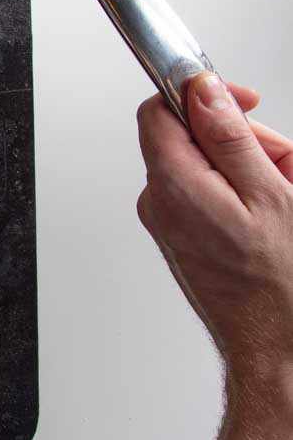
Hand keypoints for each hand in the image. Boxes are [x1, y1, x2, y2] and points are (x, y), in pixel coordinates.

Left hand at [137, 74, 292, 386]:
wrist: (278, 350)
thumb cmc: (280, 287)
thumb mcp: (269, 195)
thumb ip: (229, 136)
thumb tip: (201, 90)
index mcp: (173, 184)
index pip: (159, 110)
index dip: (201, 94)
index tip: (244, 100)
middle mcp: (160, 201)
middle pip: (194, 137)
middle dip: (248, 141)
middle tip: (288, 167)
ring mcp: (171, 221)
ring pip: (212, 167)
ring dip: (256, 170)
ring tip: (288, 200)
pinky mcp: (185, 237)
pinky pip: (214, 196)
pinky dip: (248, 195)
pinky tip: (276, 219)